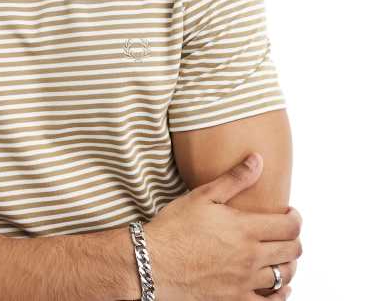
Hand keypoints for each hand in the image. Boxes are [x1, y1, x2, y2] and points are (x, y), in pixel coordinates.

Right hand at [142, 153, 301, 299]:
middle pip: (292, 252)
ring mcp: (244, 284)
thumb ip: (234, 178)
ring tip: (281, 256)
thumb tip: (258, 160)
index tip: (290, 214)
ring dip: (288, 265)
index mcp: (245, 229)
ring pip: (284, 277)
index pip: (289, 227)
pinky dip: (280, 295)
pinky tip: (278, 288)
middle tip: (286, 233)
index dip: (296, 219)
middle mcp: (250, 258)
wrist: (151, 264)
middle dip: (294, 239)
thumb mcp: (202, 196)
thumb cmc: (174, 228)